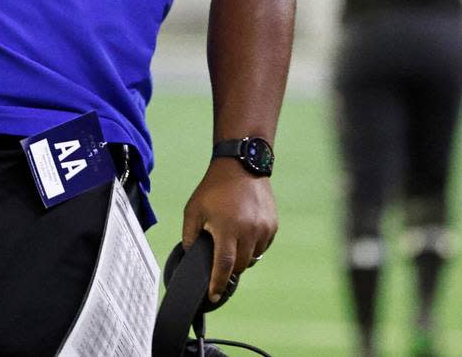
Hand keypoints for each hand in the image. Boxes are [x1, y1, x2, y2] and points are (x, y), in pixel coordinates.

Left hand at [181, 157, 276, 303]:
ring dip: (242, 257)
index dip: (218, 284)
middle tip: (220, 262)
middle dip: (228, 269)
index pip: (223, 266)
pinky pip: (262, 246)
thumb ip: (189, 235)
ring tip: (232, 243)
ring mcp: (263, 228)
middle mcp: (248, 231)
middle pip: (239, 265)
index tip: (213, 296)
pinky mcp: (272, 225)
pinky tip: (243, 233)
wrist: (241, 165)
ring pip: (252, 257)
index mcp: (227, 228)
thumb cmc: (214, 187)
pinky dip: (252, 246)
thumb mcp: (193, 210)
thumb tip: (190, 255)